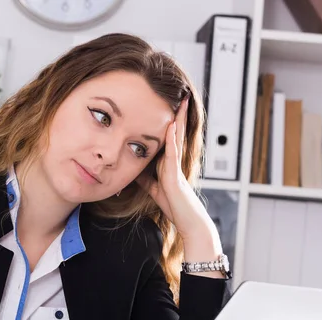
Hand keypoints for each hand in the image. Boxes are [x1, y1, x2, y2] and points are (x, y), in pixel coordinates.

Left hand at [136, 97, 213, 240]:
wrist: (188, 222)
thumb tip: (134, 171)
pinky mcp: (176, 175)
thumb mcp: (154, 189)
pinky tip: (171, 126)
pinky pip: (173, 153)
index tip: (164, 105)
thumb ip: (146, 179)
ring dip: (178, 119)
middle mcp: (175, 162)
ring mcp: (177, 167)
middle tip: (177, 94)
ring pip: (177, 138)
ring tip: (180, 101)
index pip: (167, 137)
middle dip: (175, 114)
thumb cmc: (175, 207)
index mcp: (169, 163)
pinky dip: (172, 139)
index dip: (166, 121)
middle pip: (175, 132)